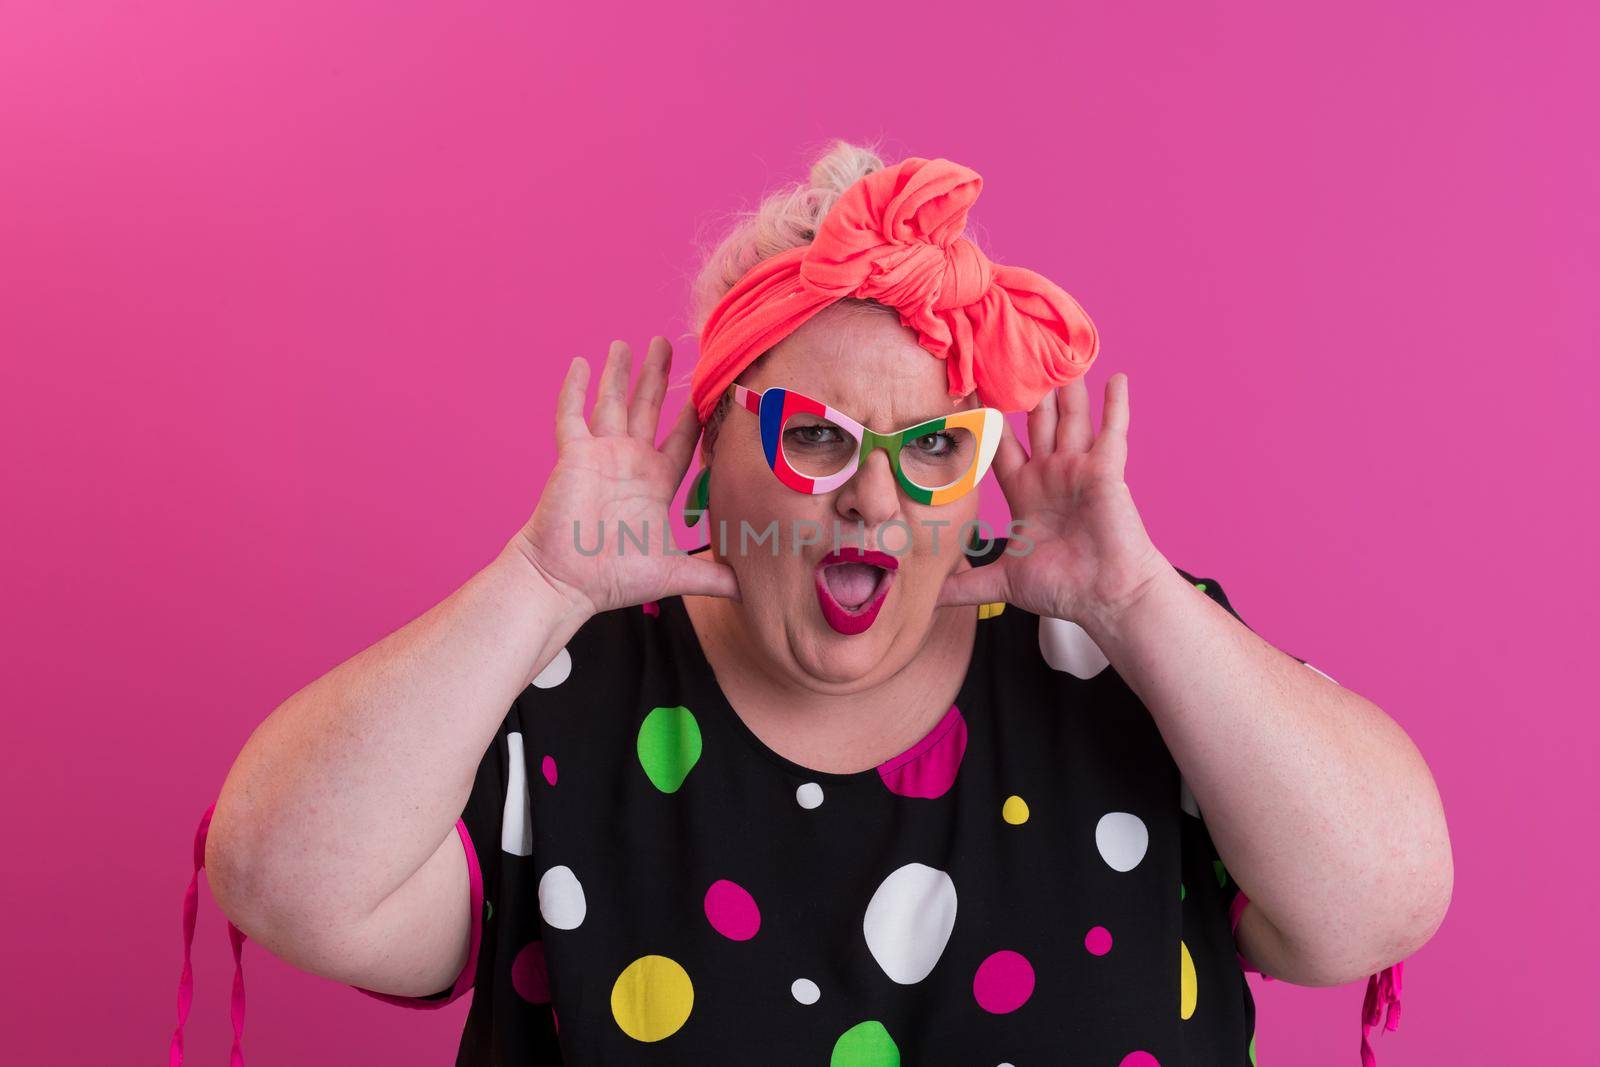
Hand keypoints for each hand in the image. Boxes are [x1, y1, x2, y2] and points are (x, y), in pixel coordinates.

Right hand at [505, 336, 739, 615]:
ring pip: (611, 402)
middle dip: (656, 376)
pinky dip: (574, 389)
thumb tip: (749, 591)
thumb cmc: (613, 578)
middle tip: (666, 343)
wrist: (566, 582)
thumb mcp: (673, 574)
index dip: (694, 415)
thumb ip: (711, 577)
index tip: (708, 388)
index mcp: (654, 482)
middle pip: (647, 408)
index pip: (682, 440)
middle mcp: (629, 462)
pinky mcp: (573, 456)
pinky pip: (571, 415)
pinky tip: (580, 363)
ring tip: (627, 343)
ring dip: (619, 373)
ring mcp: (599, 456)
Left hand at [939, 372, 1169, 630]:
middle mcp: (1051, 474)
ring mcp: (1080, 469)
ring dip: (1064, 389)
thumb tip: (927, 601)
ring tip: (1056, 356)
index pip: (999, 448)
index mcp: (1025, 493)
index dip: (985, 424)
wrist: (1106, 598)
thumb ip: (965, 587)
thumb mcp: (1002, 582)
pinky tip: (1116, 377)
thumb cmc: (1063, 589)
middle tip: (1012, 356)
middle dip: (1025, 393)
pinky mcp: (1107, 471)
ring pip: (1070, 418)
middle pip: (1035, 423)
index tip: (967, 394)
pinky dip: (1116, 404)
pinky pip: (1113, 431)